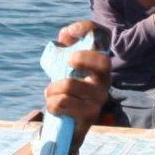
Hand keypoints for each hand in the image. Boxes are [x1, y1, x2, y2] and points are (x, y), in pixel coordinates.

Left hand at [44, 19, 111, 137]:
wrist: (71, 125)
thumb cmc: (68, 90)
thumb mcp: (65, 66)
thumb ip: (65, 47)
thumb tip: (67, 34)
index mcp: (98, 64)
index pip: (103, 38)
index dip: (88, 29)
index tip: (70, 31)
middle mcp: (104, 80)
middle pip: (102, 63)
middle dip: (83, 58)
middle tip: (68, 61)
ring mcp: (99, 99)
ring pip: (70, 85)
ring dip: (52, 88)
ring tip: (49, 92)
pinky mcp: (90, 116)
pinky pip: (63, 104)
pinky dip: (51, 103)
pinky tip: (53, 106)